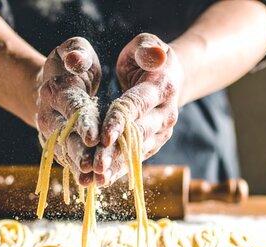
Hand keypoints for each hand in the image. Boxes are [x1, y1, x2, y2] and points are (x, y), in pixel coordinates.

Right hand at [37, 37, 101, 185]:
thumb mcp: (73, 50)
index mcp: (57, 90)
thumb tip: (76, 60)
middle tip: (92, 165)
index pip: (72, 107)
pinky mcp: (58, 147)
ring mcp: (52, 135)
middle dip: (80, 151)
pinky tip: (93, 183)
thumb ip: (76, 53)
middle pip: (66, 136)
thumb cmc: (71, 64)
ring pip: (66, 153)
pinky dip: (81, 172)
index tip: (94, 136)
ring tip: (92, 180)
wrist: (50, 86)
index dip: (83, 122)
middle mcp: (50, 115)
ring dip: (80, 167)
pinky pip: (69, 161)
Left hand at [93, 33, 183, 186]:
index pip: (138, 105)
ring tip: (96, 179)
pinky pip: (134, 159)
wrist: (169, 78)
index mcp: (162, 88)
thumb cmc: (149, 59)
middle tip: (95, 165)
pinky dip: (118, 171)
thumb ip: (148, 49)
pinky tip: (101, 182)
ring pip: (135, 152)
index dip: (120, 121)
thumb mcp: (147, 45)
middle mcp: (165, 115)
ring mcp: (160, 133)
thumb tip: (156, 54)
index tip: (103, 135)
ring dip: (116, 166)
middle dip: (115, 151)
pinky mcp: (152, 144)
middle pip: (137, 134)